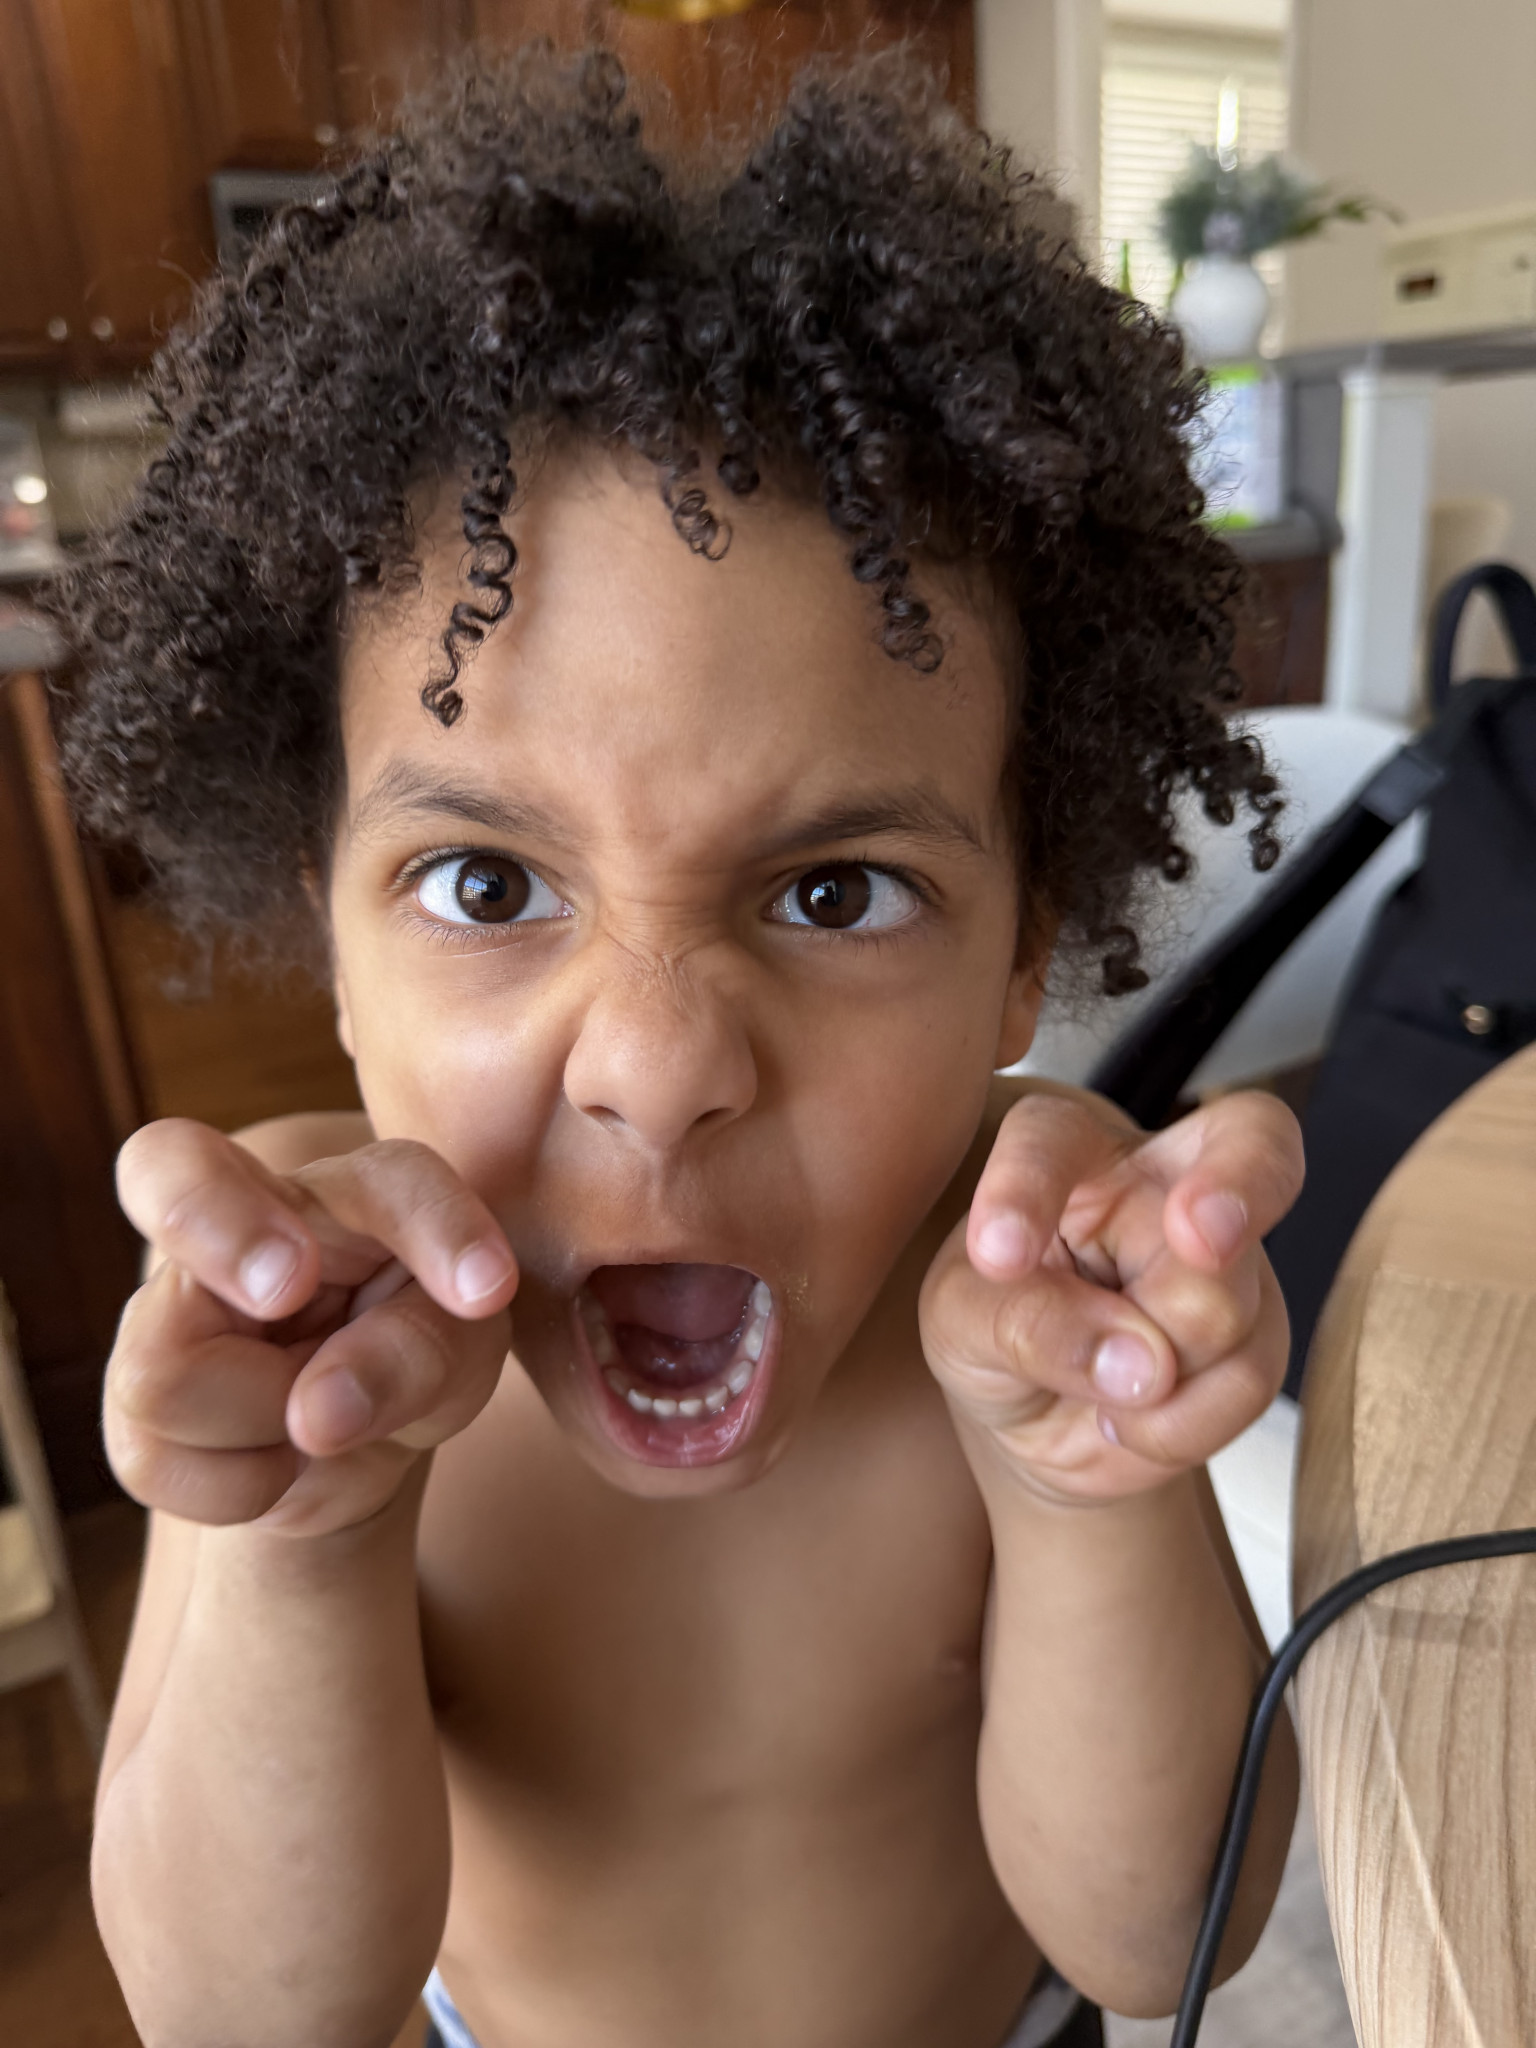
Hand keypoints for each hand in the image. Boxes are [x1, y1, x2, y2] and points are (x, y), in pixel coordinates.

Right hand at [106, 1120, 517, 1538]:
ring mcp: (168, 1307)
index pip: (391, 1182)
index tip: (487, 1291)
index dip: (435, 1228)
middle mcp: (242, 1220)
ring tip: (323, 1422)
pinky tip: (279, 1458)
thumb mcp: (464, 1348)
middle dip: (219, 1225)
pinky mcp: (134, 1404)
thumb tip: (316, 1412)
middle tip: (286, 1290)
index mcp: (353, 1192)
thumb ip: (419, 1354)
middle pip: (165, 1168)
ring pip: (170, 1374)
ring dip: (272, 1430)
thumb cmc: (423, 1345)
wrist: (365, 1432)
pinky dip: (242, 1487)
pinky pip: (155, 1459)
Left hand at [918, 1087, 1302, 1504]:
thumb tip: (1143, 1363)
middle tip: (1198, 1237)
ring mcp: (1230, 1253)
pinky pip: (1245, 1380)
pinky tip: (1131, 1422)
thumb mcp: (960, 1325)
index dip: (1030, 1186)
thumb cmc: (990, 1330)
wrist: (1040, 1413)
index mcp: (1065, 1145)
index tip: (996, 1259)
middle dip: (1233, 1189)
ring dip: (1153, 1379)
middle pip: (1235, 1159)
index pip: (1055, 1137)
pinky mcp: (1260, 1331)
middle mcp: (1164, 1177)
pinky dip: (1177, 1426)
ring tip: (1097, 1394)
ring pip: (1222, 1305)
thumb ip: (1023, 1325)